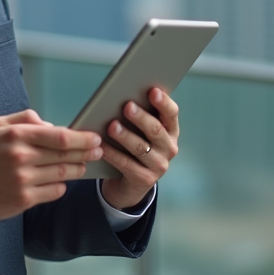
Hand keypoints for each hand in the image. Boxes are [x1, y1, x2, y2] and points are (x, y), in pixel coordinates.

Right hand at [0, 109, 102, 222]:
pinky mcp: (24, 200)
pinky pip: (54, 192)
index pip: (60, 136)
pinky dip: (61, 186)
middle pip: (66, 155)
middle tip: (98, 150)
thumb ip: (26, 119)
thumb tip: (51, 124)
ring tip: (83, 165)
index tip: (94, 138)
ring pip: (63, 174)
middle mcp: (21, 157)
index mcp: (16, 136)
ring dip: (77, 169)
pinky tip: (61, 181)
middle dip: (86, 152)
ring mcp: (23, 180)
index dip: (82, 138)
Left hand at [99, 87, 179, 210]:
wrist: (130, 183)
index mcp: (170, 131)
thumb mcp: (141, 131)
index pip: (171, 114)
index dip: (163, 102)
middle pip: (156, 130)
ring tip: (112, 126)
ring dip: (125, 136)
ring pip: (140, 147)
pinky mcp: (145, 179)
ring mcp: (159, 165)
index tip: (152, 91)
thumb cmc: (134, 147)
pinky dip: (112, 153)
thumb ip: (140, 115)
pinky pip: (126, 164)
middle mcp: (169, 148)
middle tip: (127, 106)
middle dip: (141, 117)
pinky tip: (101, 146)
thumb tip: (125, 93)